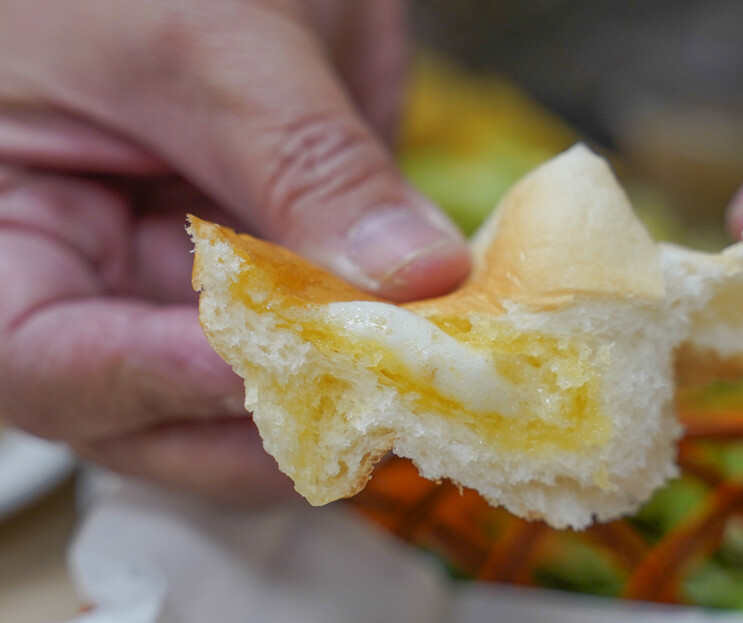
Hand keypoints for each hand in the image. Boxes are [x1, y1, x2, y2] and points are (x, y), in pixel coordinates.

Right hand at [0, 0, 469, 502]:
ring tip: (417, 383)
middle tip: (371, 403)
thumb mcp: (210, 41)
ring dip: (337, 400)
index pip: (45, 360)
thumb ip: (304, 163)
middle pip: (156, 412)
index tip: (275, 366)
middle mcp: (99, 283)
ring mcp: (191, 288)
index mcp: (14, 235)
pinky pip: (320, 341)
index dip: (153, 378)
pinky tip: (435, 340)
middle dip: (265, 419)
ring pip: (251, 397)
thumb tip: (413, 276)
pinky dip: (377, 351)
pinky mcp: (272, 277)